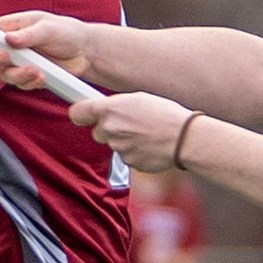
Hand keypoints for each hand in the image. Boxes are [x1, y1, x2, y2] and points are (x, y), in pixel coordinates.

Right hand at [0, 11, 91, 88]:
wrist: (85, 52)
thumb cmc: (65, 32)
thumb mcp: (48, 27)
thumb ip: (28, 34)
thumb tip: (9, 39)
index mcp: (9, 28)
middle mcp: (9, 47)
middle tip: (5, 58)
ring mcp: (18, 64)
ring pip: (4, 75)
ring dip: (17, 74)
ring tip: (35, 69)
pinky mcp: (29, 78)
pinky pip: (21, 85)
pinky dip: (31, 82)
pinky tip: (43, 76)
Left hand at [69, 92, 198, 172]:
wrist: (184, 138)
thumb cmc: (166, 115)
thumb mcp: (138, 99)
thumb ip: (116, 106)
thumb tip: (105, 110)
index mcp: (110, 109)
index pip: (77, 113)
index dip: (81, 114)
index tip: (83, 114)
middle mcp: (110, 129)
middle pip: (97, 132)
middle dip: (109, 130)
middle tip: (130, 124)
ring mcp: (118, 148)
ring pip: (114, 145)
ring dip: (125, 141)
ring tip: (146, 134)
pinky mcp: (128, 163)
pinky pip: (126, 157)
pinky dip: (135, 152)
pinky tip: (149, 145)